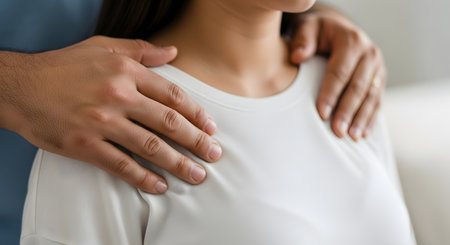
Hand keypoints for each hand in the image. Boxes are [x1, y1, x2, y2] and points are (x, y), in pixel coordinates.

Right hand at [0, 36, 221, 193]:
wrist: (19, 86)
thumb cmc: (63, 66)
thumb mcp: (103, 47)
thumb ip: (141, 50)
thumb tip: (173, 51)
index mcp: (126, 72)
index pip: (172, 95)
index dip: (196, 113)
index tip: (210, 127)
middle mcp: (117, 97)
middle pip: (168, 123)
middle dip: (196, 141)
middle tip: (215, 154)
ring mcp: (101, 123)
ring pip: (150, 147)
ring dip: (178, 163)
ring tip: (197, 175)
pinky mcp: (84, 145)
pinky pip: (121, 165)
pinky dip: (143, 177)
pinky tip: (160, 186)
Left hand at [285, 5, 386, 140]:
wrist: (337, 29)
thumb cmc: (317, 32)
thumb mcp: (308, 28)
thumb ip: (302, 40)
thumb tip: (297, 57)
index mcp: (352, 41)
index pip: (340, 72)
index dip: (331, 94)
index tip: (321, 113)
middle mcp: (370, 54)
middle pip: (358, 88)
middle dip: (347, 111)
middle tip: (337, 131)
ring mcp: (377, 68)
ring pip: (371, 97)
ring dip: (361, 119)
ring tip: (351, 137)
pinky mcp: (379, 80)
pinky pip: (377, 101)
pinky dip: (370, 119)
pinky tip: (362, 134)